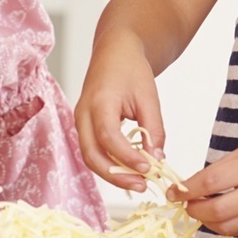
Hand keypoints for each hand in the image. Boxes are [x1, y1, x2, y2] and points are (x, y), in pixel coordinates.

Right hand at [75, 36, 165, 191]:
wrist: (114, 52)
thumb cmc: (131, 69)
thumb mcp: (149, 97)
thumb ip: (153, 130)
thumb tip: (156, 160)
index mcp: (99, 101)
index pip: (108, 137)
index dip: (127, 156)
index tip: (147, 168)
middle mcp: (83, 114)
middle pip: (91, 154)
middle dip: (115, 175)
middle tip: (141, 184)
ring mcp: (80, 121)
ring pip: (90, 157)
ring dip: (112, 174)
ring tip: (138, 182)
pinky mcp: (85, 127)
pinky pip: (93, 151)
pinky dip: (109, 164)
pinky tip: (129, 170)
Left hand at [173, 130, 237, 235]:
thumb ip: (220, 168)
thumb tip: (192, 185)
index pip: (210, 183)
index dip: (187, 190)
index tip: (175, 191)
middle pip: (216, 212)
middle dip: (193, 209)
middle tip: (185, 202)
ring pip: (226, 228)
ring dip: (207, 221)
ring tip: (201, 208)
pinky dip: (224, 225)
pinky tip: (219, 214)